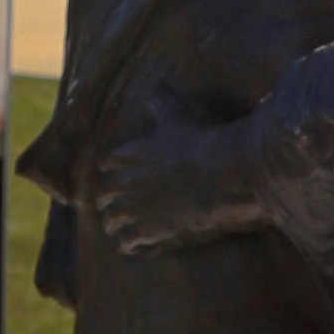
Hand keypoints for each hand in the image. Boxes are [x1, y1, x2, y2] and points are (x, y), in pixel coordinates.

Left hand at [92, 97, 271, 252]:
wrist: (227, 173)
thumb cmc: (207, 143)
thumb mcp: (181, 115)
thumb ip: (164, 102)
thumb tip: (155, 87)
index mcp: (136, 152)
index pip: (110, 162)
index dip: (111, 169)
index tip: (111, 174)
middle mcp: (131, 179)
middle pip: (106, 192)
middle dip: (108, 200)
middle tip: (110, 207)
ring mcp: (138, 205)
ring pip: (114, 218)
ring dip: (115, 224)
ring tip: (117, 230)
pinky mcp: (151, 227)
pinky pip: (128, 239)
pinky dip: (128, 243)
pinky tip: (131, 246)